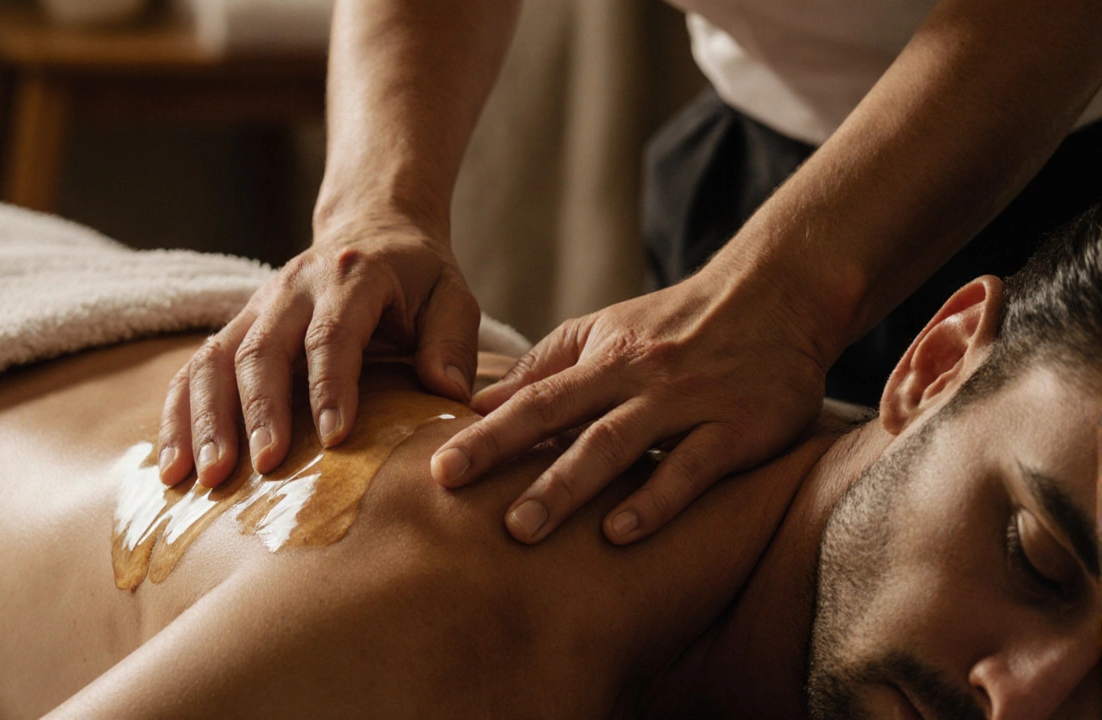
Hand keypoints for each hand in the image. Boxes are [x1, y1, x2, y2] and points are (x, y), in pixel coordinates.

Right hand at [158, 214, 480, 487]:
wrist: (372, 228)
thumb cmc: (417, 276)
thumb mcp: (452, 295)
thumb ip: (452, 340)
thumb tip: (448, 392)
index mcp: (350, 277)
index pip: (332, 334)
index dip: (331, 386)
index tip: (335, 440)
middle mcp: (293, 289)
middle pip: (262, 350)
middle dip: (259, 412)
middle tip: (264, 468)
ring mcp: (256, 308)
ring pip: (214, 360)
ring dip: (205, 421)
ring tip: (203, 480)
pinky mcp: (235, 328)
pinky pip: (193, 370)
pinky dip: (178, 418)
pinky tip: (173, 470)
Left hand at [430, 265, 829, 544]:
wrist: (778, 294)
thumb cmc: (678, 322)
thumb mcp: (609, 331)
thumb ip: (548, 368)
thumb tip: (480, 404)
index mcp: (603, 356)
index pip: (532, 398)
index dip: (484, 433)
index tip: (438, 468)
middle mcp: (638, 376)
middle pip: (561, 417)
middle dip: (504, 456)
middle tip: (453, 492)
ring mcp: (687, 401)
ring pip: (617, 444)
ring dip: (567, 485)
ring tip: (523, 528)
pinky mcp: (737, 427)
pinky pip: (692, 466)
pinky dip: (655, 499)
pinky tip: (619, 533)